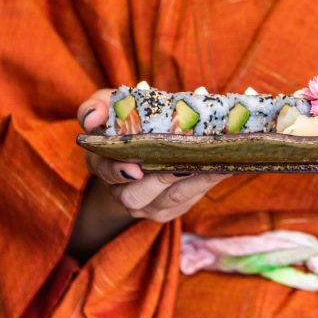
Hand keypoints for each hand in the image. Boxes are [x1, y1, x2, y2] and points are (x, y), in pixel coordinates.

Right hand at [77, 89, 229, 222]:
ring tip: (214, 161)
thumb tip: (92, 116)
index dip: (117, 170)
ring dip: (194, 180)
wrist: (141, 149)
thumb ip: (97, 106)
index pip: (103, 169)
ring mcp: (144, 205)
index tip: (135, 168)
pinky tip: (224, 166)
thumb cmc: (126, 123)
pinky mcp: (166, 211)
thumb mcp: (108, 107)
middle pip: (136, 194)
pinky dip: (206, 182)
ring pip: (169, 199)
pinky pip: (188, 200)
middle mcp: (120, 190)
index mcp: (101, 162)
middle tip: (185, 163)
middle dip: (162, 178)